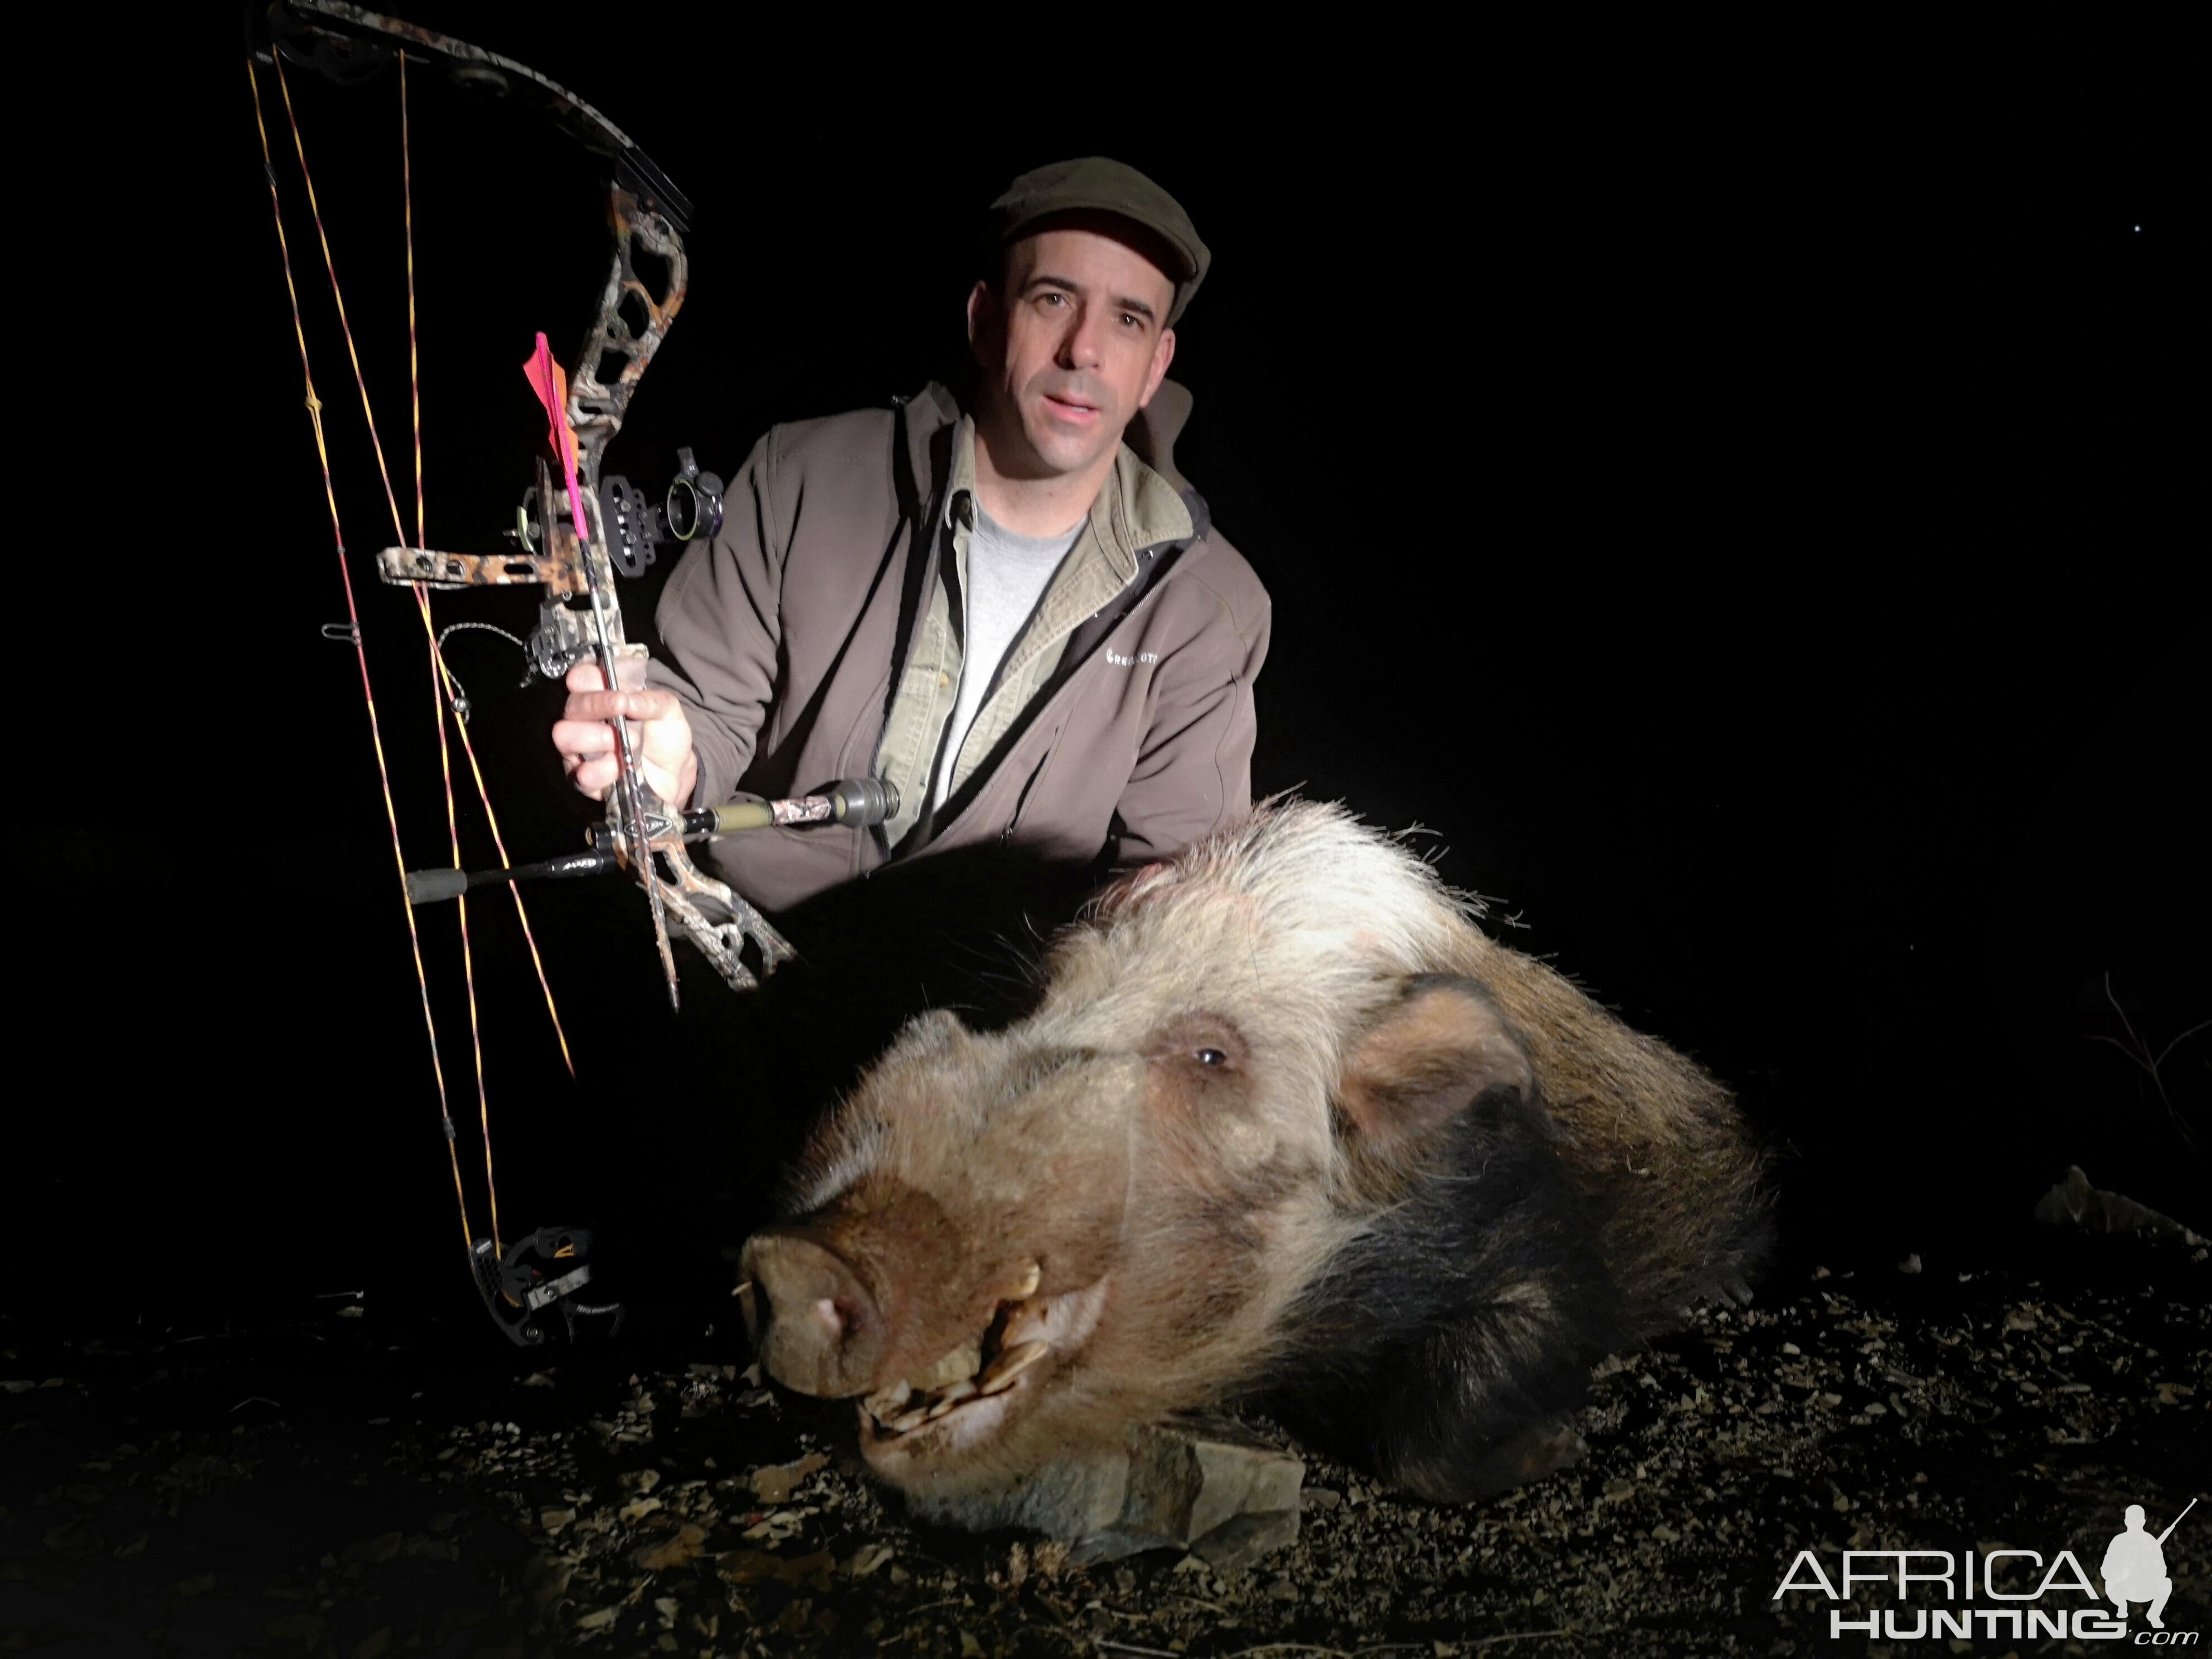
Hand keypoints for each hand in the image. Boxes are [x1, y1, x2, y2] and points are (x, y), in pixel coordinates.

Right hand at [554, 658, 698, 806]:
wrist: (674, 773)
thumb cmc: (664, 737)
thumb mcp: (668, 711)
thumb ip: (650, 701)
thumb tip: (626, 699)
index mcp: (602, 696)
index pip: (580, 677)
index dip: (588, 678)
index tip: (613, 688)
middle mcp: (585, 719)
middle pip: (571, 705)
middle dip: (595, 705)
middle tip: (621, 709)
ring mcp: (579, 749)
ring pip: (564, 736)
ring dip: (595, 738)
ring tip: (622, 744)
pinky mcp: (581, 778)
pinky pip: (578, 773)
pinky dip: (600, 770)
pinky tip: (618, 768)